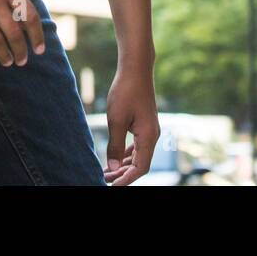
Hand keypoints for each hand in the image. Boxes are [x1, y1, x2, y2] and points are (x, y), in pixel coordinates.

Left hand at [103, 62, 158, 185]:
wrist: (135, 68)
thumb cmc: (126, 92)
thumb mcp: (116, 120)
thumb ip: (114, 146)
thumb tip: (112, 168)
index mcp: (148, 137)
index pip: (140, 168)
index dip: (126, 180)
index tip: (111, 186)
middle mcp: (152, 135)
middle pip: (139, 164)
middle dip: (122, 174)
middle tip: (104, 179)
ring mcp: (149, 129)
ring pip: (138, 155)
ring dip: (123, 165)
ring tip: (107, 172)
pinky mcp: (143, 123)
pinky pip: (136, 145)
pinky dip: (126, 154)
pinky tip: (115, 157)